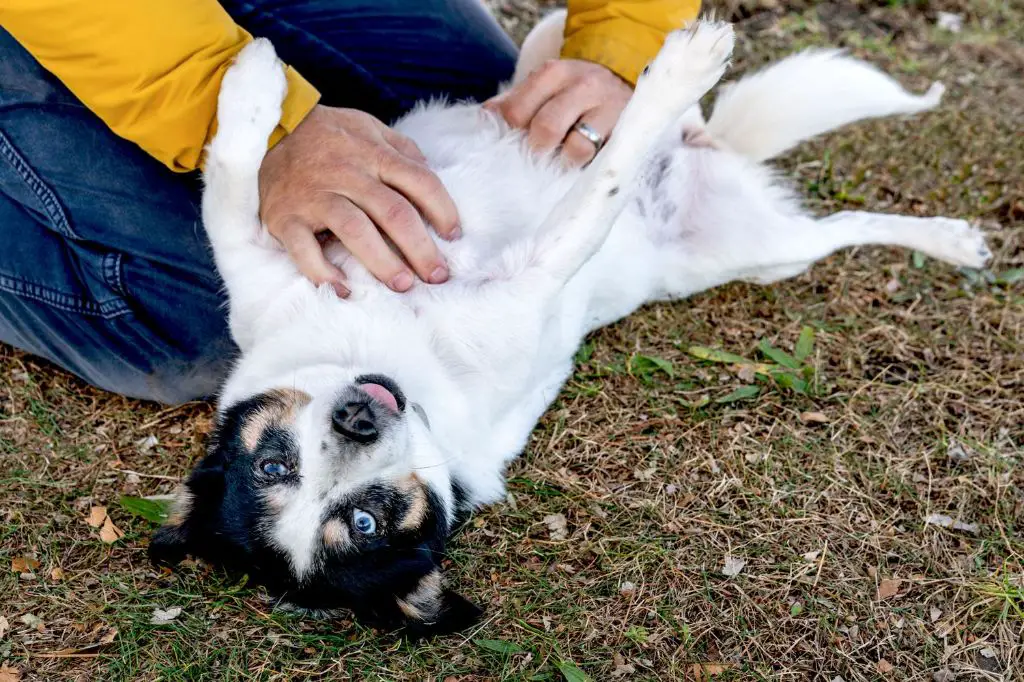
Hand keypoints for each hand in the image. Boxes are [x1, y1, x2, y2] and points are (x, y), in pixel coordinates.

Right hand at [258, 105, 459, 294]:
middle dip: (421, 248)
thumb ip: (401, 149)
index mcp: (373, 153)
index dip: (443, 210)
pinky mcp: (286, 217)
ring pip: (356, 231)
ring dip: (383, 262)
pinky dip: (323, 273)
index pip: (419, 182)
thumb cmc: (327, 136)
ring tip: (404, 285)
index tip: (454, 236)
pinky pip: (304, 250)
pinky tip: (344, 289)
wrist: (266, 131)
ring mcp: (315, 196)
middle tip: (437, 276)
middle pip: (393, 212)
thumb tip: (431, 174)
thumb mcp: (368, 127)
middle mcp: (347, 174)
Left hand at [484, 59, 631, 165]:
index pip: (516, 111)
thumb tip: (480, 123)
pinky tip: (578, 168)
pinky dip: (585, 167)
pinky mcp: (626, 129)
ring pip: (576, 147)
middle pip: (545, 128)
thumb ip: (510, 105)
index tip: (509, 148)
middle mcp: (582, 84)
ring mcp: (608, 107)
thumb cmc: (570, 95)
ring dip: (563, 163)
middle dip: (536, 151)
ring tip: (558, 165)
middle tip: (534, 162)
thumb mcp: (541, 90)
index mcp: (552, 73)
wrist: (620, 83)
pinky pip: (600, 158)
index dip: (508, 136)